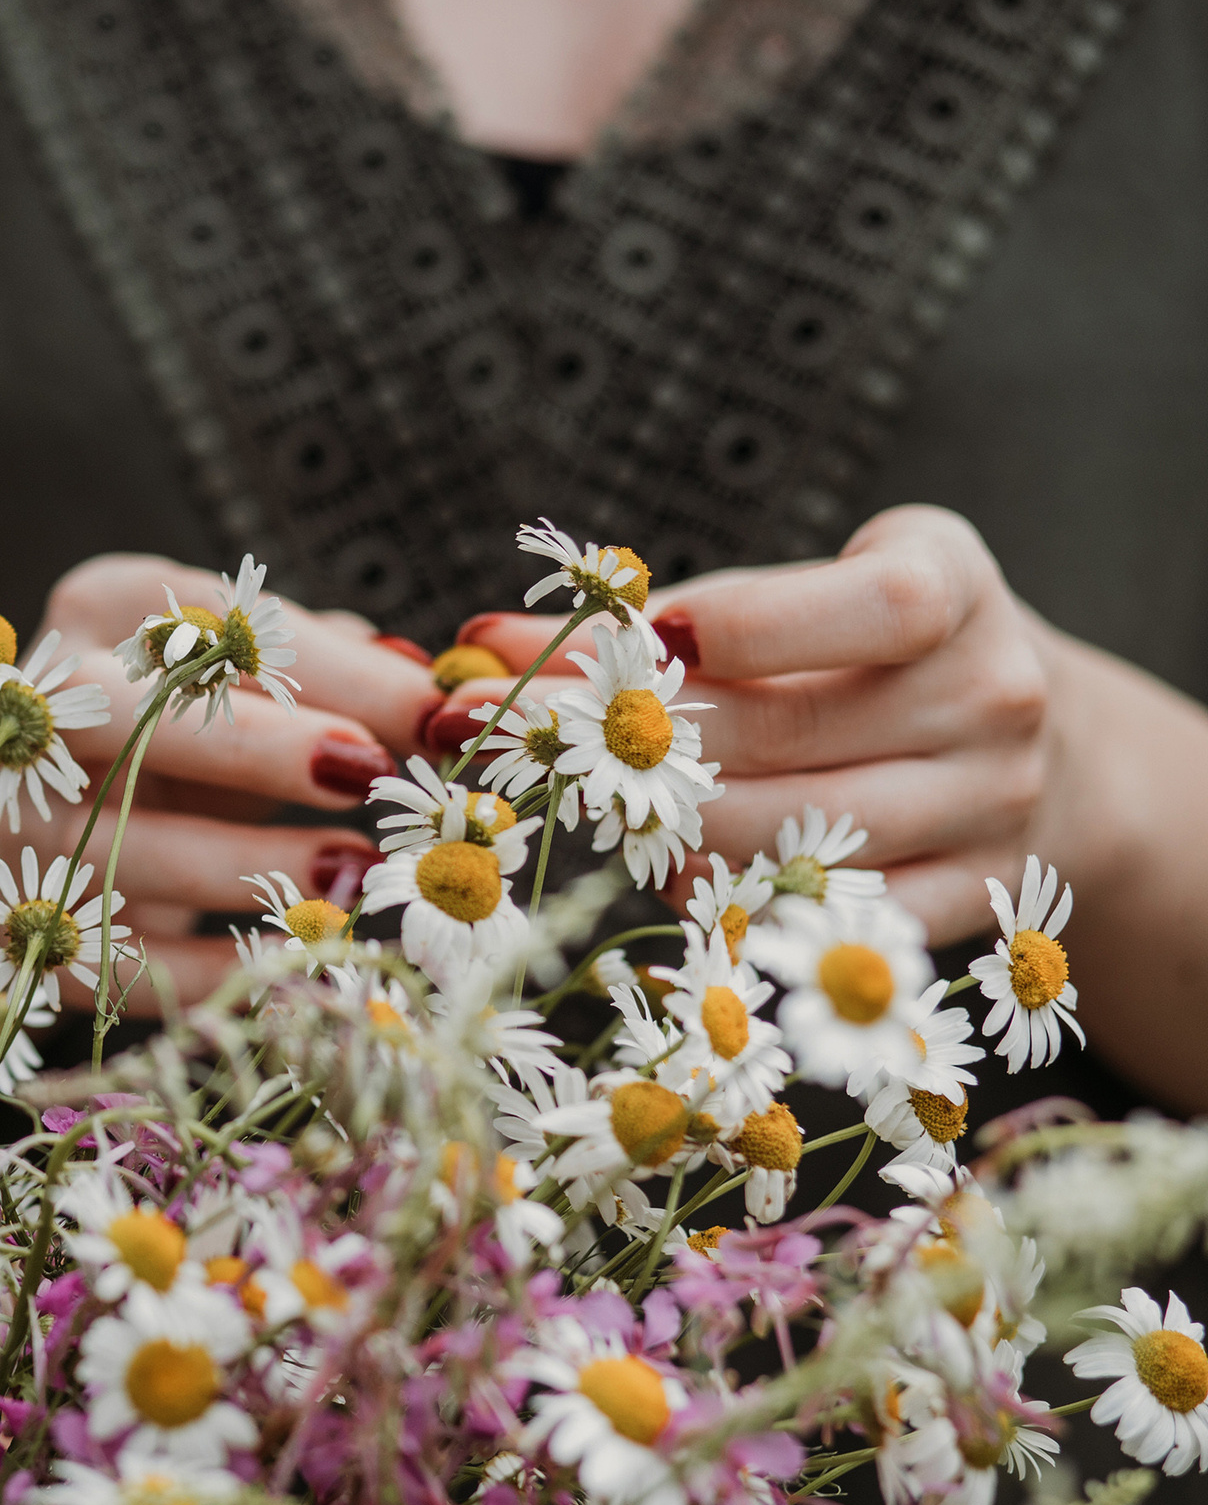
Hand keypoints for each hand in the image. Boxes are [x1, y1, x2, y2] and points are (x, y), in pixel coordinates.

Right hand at [0, 553, 445, 1004]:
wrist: (28, 835)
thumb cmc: (172, 739)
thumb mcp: (240, 686)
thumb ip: (332, 675)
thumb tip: (442, 695)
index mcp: (104, 614)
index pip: (218, 624)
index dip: (334, 668)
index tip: (435, 713)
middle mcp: (43, 712)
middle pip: (133, 717)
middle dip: (256, 746)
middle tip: (366, 775)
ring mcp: (19, 827)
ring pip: (125, 847)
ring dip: (246, 866)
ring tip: (352, 877)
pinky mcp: (21, 930)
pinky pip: (123, 958)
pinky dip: (216, 969)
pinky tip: (306, 966)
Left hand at [431, 506, 1063, 944]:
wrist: (1020, 745)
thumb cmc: (852, 652)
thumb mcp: (782, 599)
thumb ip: (654, 622)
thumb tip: (485, 644)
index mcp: (953, 588)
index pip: (865, 606)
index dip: (738, 624)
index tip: (629, 637)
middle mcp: (992, 696)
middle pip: (784, 735)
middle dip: (622, 735)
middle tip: (493, 731)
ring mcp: (993, 807)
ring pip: (786, 836)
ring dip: (658, 827)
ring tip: (572, 802)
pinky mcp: (974, 899)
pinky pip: (821, 916)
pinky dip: (724, 897)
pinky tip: (657, 869)